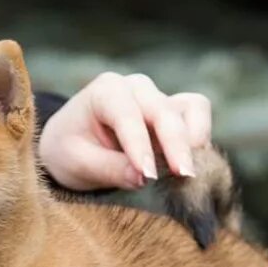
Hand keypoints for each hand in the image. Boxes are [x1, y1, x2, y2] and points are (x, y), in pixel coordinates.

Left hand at [38, 72, 211, 190]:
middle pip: (164, 111)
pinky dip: (198, 137)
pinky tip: (186, 163)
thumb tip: (144, 178)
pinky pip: (197, 115)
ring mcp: (158, 97)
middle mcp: (136, 88)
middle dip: (175, 145)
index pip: (127, 116)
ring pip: (189, 109)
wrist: (72, 143)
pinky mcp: (174, 112)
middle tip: (183, 177)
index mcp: (106, 91)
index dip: (140, 146)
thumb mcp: (77, 163)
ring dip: (191, 141)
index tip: (149, 176)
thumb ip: (109, 169)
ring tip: (184, 173)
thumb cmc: (69, 150)